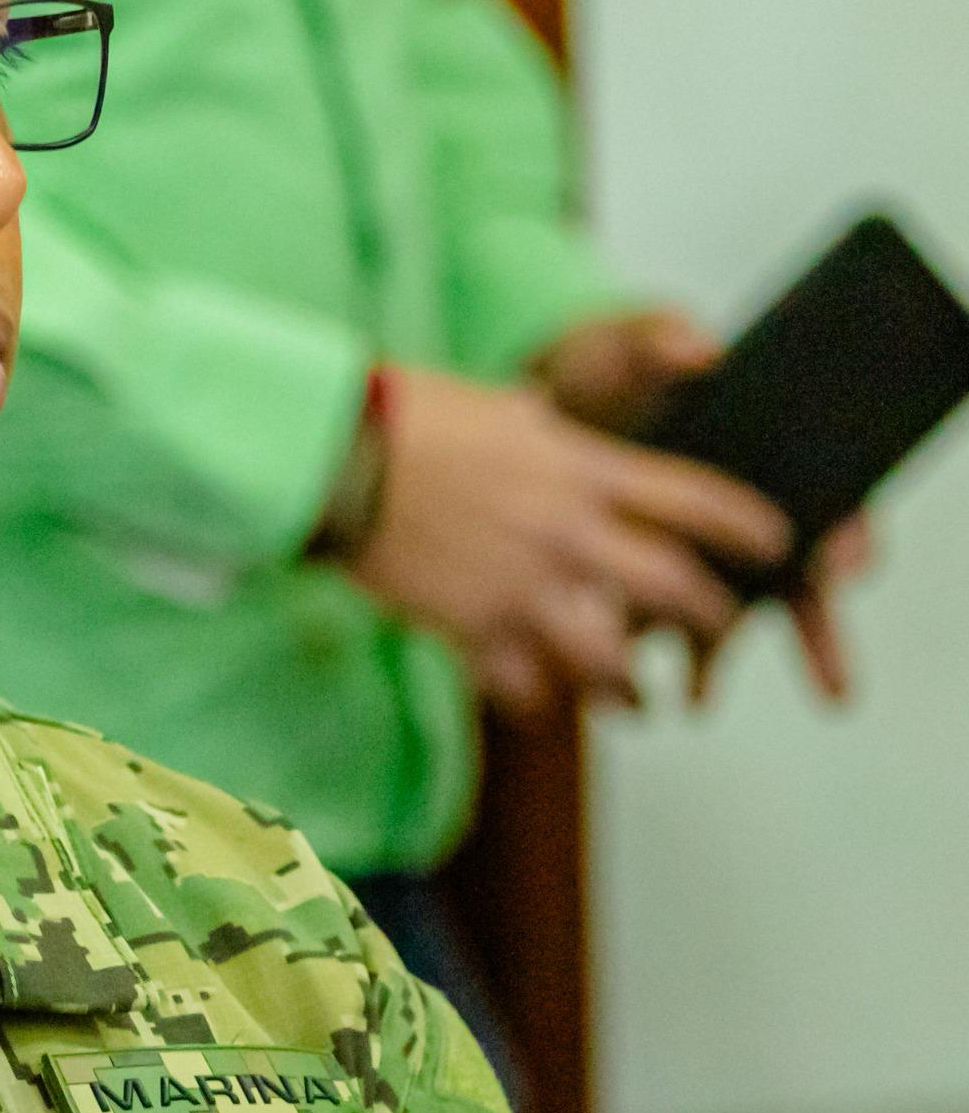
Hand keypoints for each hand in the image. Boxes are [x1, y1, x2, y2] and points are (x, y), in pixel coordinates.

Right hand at [343, 367, 792, 714]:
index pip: (695, 500)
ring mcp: (522, 587)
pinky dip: (532, 701)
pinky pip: (519, 684)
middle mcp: (568, 534)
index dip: (746, 527)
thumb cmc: (412, 416)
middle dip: (708, 618)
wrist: (339, 459)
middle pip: (670, 589)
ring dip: (628, 687)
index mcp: (583, 470)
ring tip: (638, 703)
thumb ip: (556, 434)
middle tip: (719, 632)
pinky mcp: (471, 628)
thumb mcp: (509, 406)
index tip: (775, 544)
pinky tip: (537, 707)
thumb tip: (569, 438)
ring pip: (605, 657)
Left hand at [532, 309, 871, 705]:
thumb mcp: (620, 346)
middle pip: (795, 583)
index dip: (845, 537)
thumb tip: (700, 347)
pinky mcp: (628, 580)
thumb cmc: (593, 372)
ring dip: (716, 665)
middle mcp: (729, 520)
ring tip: (698, 702)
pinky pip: (650, 633)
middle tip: (835, 687)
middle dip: (816, 637)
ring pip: (724, 621)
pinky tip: (635, 696)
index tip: (846, 565)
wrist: (521, 403)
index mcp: (751, 458)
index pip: (826, 501)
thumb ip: (659, 340)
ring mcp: (683, 555)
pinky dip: (640, 666)